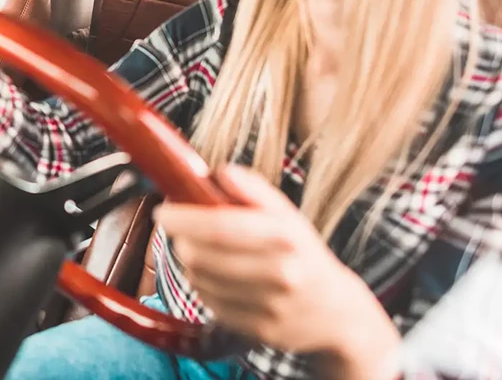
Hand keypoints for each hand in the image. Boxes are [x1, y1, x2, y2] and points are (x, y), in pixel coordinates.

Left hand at [153, 165, 399, 375]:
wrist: (339, 313)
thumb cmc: (304, 255)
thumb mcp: (288, 215)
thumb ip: (253, 189)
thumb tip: (218, 172)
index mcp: (286, 236)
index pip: (220, 226)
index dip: (183, 218)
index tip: (162, 211)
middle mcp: (280, 273)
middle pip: (201, 255)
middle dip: (182, 239)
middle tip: (183, 230)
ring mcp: (270, 306)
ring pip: (199, 279)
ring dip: (192, 262)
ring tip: (206, 252)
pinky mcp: (259, 330)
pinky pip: (210, 302)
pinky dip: (205, 287)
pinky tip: (220, 278)